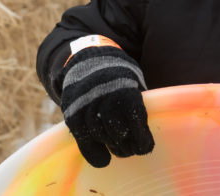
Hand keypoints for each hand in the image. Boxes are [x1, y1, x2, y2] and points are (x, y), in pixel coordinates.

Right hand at [59, 46, 153, 167]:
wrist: (89, 59)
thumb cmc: (119, 74)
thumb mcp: (134, 81)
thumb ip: (139, 103)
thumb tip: (147, 130)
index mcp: (124, 92)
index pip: (136, 123)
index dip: (142, 139)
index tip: (146, 147)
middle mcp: (104, 100)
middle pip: (118, 134)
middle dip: (128, 146)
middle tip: (133, 150)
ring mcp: (86, 107)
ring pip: (100, 137)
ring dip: (112, 148)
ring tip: (120, 150)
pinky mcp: (72, 114)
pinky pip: (82, 139)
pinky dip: (93, 153)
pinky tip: (103, 159)